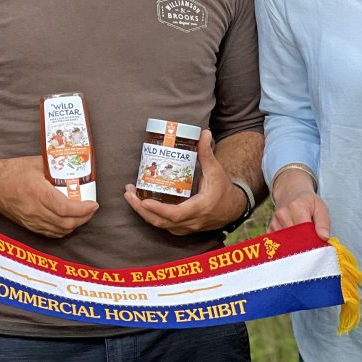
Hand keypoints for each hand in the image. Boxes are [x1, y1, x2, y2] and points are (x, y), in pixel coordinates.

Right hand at [0, 156, 98, 237]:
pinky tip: (68, 221)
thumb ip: (54, 165)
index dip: (83, 209)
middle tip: (91, 209)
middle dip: (83, 218)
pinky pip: (50, 233)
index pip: (66, 208)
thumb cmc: (11, 172)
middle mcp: (35, 210)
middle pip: (65, 223)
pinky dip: (63, 229)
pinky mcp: (28, 226)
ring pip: (59, 231)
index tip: (93, 204)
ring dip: (75, 225)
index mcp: (37, 193)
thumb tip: (72, 163)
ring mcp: (31, 221)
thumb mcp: (35, 163)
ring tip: (83, 214)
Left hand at [122, 130, 245, 235]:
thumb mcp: (215, 170)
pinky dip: (150, 215)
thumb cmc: (223, 189)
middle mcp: (192, 222)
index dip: (159, 209)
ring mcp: (187, 227)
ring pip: (160, 225)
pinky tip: (140, 203)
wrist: (233, 208)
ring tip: (130, 195)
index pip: (176, 214)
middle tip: (128, 194)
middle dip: (142, 209)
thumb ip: (207, 152)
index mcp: (200, 208)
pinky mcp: (182, 228)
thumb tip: (204, 132)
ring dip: (143, 212)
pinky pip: (163, 225)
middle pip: (162, 221)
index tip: (144, 201)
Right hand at [268, 167, 330, 240]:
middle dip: (304, 245)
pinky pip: (278, 243)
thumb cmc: (308, 202)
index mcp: (296, 207)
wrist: (290, 192)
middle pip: (294, 239)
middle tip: (312, 245)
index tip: (318, 246)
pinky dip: (286, 245)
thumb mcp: (321, 207)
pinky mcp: (270, 227)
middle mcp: (282, 214)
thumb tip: (324, 237)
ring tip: (303, 239)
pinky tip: (293, 239)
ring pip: (286, 242)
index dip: (312, 241)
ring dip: (295, 245)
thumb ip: (324, 222)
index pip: (304, 231)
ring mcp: (274, 221)